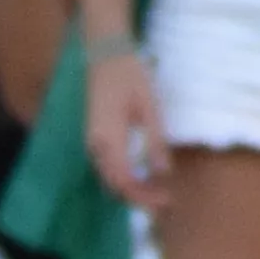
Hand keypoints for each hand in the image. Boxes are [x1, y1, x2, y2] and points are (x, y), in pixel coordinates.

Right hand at [79, 39, 168, 212]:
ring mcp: (93, 144)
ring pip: (109, 179)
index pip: (124, 180)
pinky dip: (124, 179)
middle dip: (138, 198)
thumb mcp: (149, 107)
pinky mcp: (96, 139)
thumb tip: (164, 173)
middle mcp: (96, 147)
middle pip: (114, 185)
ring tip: (155, 193)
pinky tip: (141, 177)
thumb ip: (155, 142)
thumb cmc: (130, 77)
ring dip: (131, 190)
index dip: (144, 196)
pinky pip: (107, 168)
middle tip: (164, 202)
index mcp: (109, 139)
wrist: (105, 56)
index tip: (166, 201)